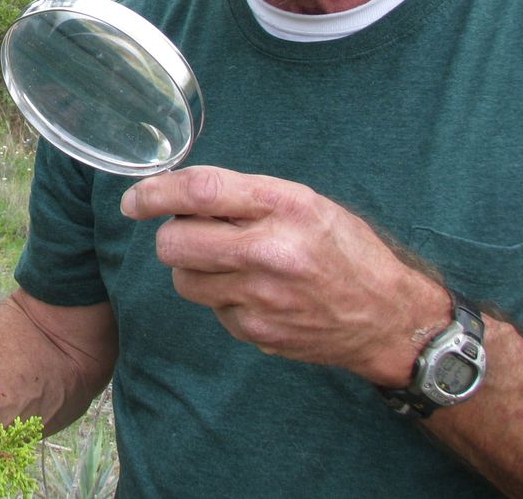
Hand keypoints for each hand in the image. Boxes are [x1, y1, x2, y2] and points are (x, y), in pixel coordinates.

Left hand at [120, 165, 446, 384]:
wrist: (387, 316)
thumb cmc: (345, 250)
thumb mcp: (305, 203)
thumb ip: (246, 197)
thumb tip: (180, 195)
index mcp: (283, 206)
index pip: (199, 192)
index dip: (155, 193)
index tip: (134, 199)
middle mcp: (269, 250)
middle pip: (175, 242)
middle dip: (170, 235)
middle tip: (189, 233)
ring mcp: (261, 296)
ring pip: (183, 279)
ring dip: (192, 269)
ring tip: (228, 263)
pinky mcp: (257, 331)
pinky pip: (211, 309)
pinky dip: (221, 298)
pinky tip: (253, 292)